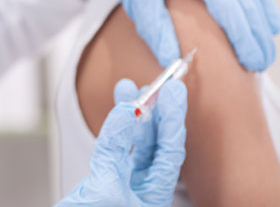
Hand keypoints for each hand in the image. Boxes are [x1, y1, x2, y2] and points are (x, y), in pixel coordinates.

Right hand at [56, 79, 187, 206]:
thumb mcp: (106, 183)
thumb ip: (114, 147)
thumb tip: (127, 110)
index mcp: (154, 196)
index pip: (169, 151)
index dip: (173, 119)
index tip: (176, 92)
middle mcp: (143, 189)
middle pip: (154, 144)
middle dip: (153, 112)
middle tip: (157, 83)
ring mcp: (123, 185)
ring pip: (133, 144)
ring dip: (132, 115)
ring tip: (129, 87)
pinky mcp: (103, 182)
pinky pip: (113, 150)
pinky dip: (113, 129)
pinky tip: (117, 110)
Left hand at [94, 0, 279, 70]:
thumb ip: (154, 27)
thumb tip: (172, 61)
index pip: (225, 0)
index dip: (240, 34)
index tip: (248, 63)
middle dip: (256, 32)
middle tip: (262, 64)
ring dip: (262, 18)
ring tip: (266, 50)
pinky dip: (259, 0)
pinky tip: (266, 24)